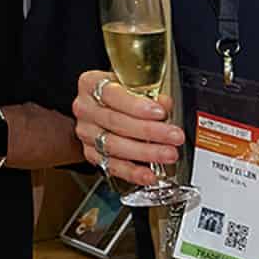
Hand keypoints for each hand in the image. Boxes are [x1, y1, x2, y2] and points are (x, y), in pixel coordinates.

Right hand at [72, 67, 182, 187]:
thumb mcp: (133, 84)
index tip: (160, 112)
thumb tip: (165, 103)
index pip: (113, 95)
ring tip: (167, 154)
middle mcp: (85, 109)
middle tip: (174, 136)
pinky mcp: (91, 154)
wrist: (104, 106)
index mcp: (91, 84)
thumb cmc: (120, 92)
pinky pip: (111, 166)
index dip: (137, 106)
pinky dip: (132, 172)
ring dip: (145, 152)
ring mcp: (86, 133)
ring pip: (114, 145)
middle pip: (116, 122)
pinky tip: (148, 174)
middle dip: (149, 131)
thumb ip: (150, 92)